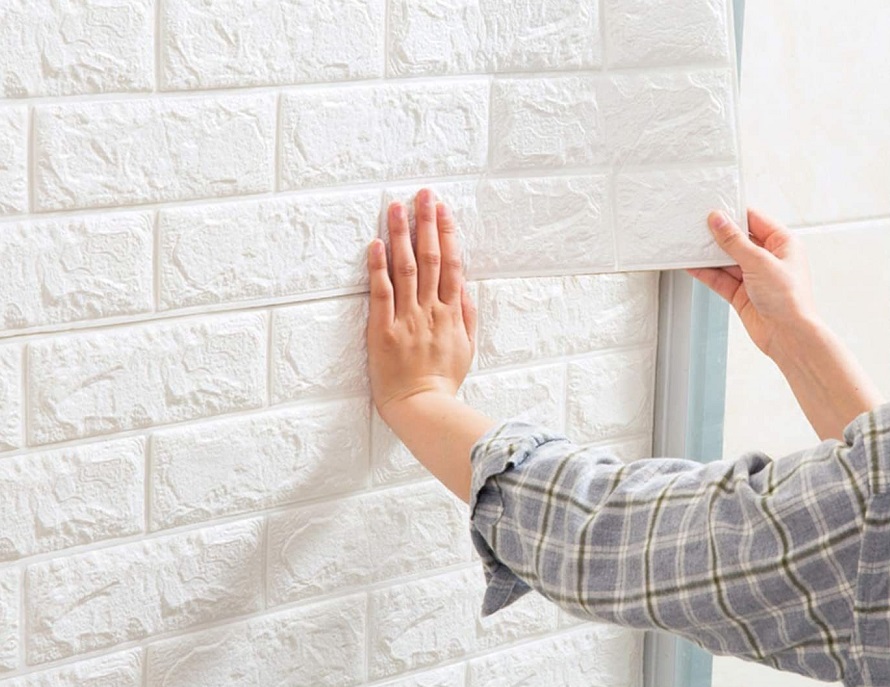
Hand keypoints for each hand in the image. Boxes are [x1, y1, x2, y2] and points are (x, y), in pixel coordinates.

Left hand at [366, 188, 476, 422]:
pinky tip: (375, 244)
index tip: (443, 210)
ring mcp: (407, 318)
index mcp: (452, 313)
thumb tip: (465, 288)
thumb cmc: (443, 381)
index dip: (447, 234)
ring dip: (401, 235)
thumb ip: (467, 316)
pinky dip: (378, 267)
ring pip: (406, 268)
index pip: (451, 264)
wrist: (423, 407)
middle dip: (426, 223)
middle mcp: (431, 310)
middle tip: (423, 194)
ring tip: (396, 207)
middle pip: (431, 258)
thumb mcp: (467, 348)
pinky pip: (381, 293)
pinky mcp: (384, 330)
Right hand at [688, 209, 819, 359]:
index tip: (713, 211)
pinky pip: (720, 278)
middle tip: (697, 228)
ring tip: (690, 246)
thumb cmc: (789, 299)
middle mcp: (769, 258)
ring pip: (726, 260)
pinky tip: (692, 265)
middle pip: (737, 240)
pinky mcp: (741, 293)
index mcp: (783, 244)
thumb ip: (734, 241)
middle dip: (718, 236)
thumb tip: (718, 220)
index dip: (733, 215)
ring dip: (709, 256)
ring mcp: (754, 276)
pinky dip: (706, 273)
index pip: (754, 221)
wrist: (788, 336)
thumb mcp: (759, 262)